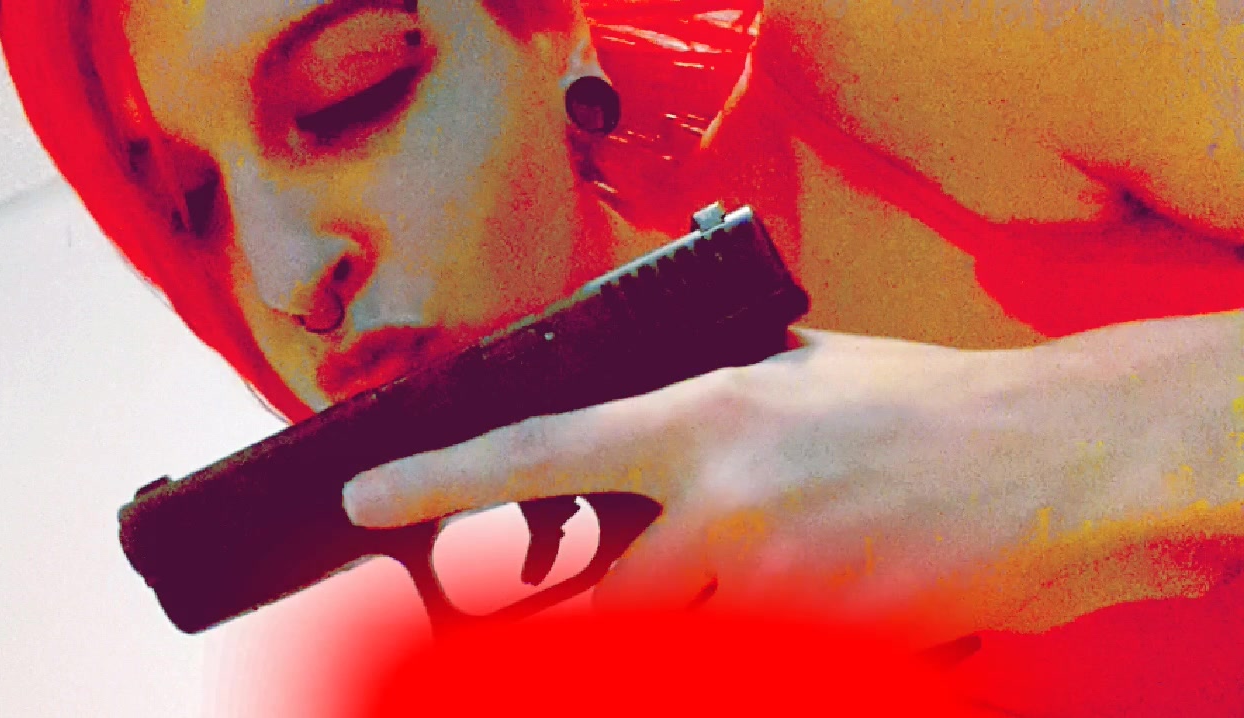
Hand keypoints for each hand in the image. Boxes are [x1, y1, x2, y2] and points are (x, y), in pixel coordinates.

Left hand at [342, 321, 1243, 637]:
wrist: (1047, 465)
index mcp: (707, 420)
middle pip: (586, 600)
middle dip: (539, 619)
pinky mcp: (822, 654)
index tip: (365, 498)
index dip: (439, 478)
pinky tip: (775, 604)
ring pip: (661, 647)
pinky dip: (732, 651)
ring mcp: (774, 595)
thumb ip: (701, 394)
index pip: (540, 449)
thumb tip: (626, 413)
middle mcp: (723, 514)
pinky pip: (740, 669)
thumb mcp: (793, 369)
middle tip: (499, 614)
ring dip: (652, 637)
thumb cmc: (920, 402)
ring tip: (693, 589)